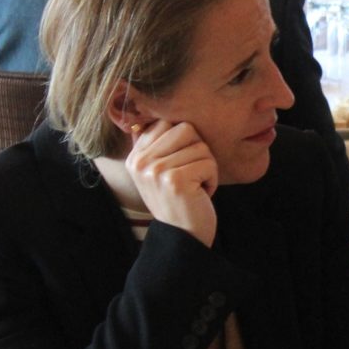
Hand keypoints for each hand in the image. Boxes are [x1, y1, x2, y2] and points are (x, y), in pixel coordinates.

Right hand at [124, 118, 218, 246]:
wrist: (183, 237)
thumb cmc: (179, 201)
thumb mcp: (161, 171)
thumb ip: (158, 144)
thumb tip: (158, 111)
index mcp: (135, 156)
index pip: (167, 122)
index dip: (186, 141)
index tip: (182, 164)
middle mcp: (141, 162)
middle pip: (186, 128)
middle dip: (200, 151)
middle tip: (193, 174)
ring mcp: (156, 171)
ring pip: (201, 147)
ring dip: (207, 168)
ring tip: (195, 186)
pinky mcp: (175, 181)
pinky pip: (209, 163)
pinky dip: (212, 180)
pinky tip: (200, 194)